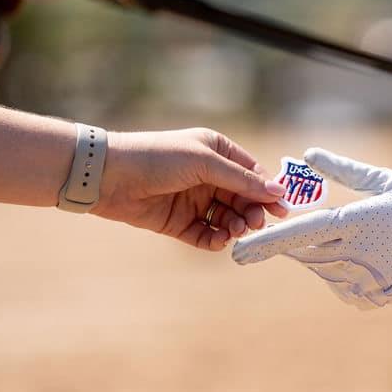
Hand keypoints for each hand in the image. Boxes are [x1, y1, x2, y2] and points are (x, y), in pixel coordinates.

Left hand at [92, 128, 287, 250]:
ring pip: (227, 218)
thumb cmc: (158, 157)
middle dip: (252, 211)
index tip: (281, 210)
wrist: (110, 176)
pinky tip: (219, 240)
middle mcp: (207, 175)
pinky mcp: (179, 222)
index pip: (251, 173)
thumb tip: (278, 193)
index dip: (267, 191)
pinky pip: (206, 234)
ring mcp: (194, 200)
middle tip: (256, 223)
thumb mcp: (204, 162)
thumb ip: (241, 180)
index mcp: (216, 151)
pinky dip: (216, 239)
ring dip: (235, 226)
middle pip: (242, 198)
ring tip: (235, 231)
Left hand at [231, 148, 391, 308]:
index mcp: (360, 224)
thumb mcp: (384, 180)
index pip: (304, 234)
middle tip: (304, 222)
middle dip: (292, 239)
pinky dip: (338, 268)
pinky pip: (337, 282)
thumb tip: (307, 155)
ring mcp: (365, 281)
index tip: (239, 252)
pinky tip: (363, 255)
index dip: (268, 242)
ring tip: (352, 236)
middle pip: (305, 252)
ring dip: (318, 252)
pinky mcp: (370, 297)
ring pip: (318, 267)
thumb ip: (342, 169)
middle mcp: (359, 256)